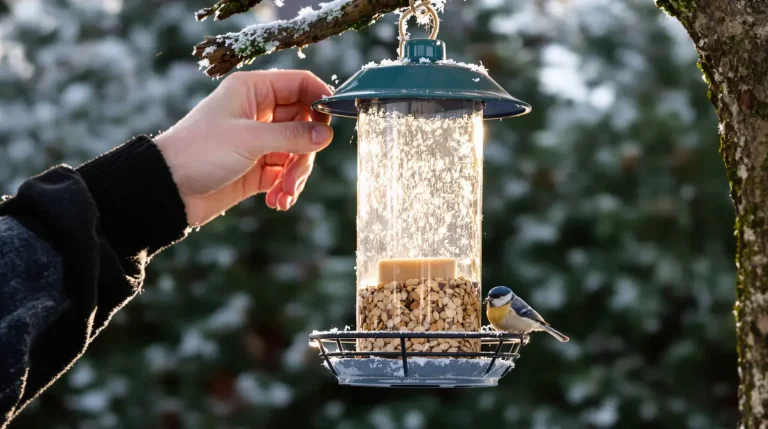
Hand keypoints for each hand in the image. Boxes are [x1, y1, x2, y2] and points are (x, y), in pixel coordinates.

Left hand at [154, 70, 332, 226]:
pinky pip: (284, 174)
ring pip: (297, 152)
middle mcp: (259, 113)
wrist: (167, 190)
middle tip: (297, 172)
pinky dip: (285, 188)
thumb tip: (326, 135)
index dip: (319, 100)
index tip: (332, 123)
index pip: (299, 85)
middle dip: (306, 150)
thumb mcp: (249, 140)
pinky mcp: (256, 169)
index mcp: (253, 91)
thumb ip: (291, 136)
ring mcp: (258, 142)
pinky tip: (278, 201)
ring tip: (284, 194)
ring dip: (296, 175)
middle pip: (304, 123)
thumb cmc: (199, 152)